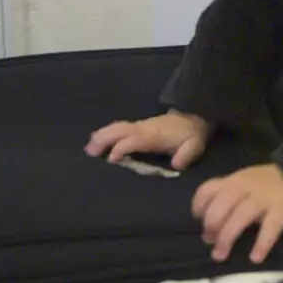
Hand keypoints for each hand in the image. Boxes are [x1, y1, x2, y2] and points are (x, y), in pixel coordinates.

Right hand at [85, 111, 212, 169]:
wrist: (194, 118)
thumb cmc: (191, 135)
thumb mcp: (194, 146)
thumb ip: (185, 155)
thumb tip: (176, 165)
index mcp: (153, 135)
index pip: (133, 140)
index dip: (122, 148)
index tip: (112, 159)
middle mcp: (143, 128)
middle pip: (119, 130)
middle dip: (104, 139)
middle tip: (90, 152)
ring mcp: (139, 125)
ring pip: (117, 127)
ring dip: (102, 135)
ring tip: (89, 148)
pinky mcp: (138, 126)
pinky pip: (119, 127)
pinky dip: (106, 132)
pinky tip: (96, 139)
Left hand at [192, 164, 282, 263]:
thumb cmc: (274, 181)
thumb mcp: (249, 179)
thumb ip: (231, 194)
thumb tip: (213, 223)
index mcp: (235, 180)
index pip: (208, 189)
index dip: (199, 207)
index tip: (199, 221)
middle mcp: (245, 188)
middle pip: (220, 207)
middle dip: (211, 227)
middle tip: (211, 243)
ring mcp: (264, 199)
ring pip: (239, 218)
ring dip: (227, 239)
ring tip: (221, 256)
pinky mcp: (282, 211)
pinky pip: (269, 229)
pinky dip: (261, 245)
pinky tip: (256, 258)